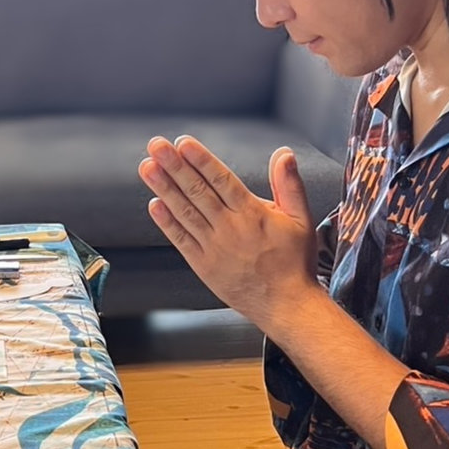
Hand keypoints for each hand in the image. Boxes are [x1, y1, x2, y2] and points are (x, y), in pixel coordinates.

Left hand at [138, 135, 318, 332]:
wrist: (286, 305)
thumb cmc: (294, 262)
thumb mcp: (301, 219)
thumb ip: (289, 184)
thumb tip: (284, 154)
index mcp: (252, 215)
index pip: (221, 180)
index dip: (201, 160)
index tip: (183, 143)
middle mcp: (229, 229)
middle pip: (198, 191)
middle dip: (175, 166)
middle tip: (157, 146)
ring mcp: (214, 248)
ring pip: (185, 212)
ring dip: (164, 188)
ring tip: (147, 167)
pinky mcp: (203, 266)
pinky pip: (181, 240)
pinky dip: (167, 222)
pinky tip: (154, 204)